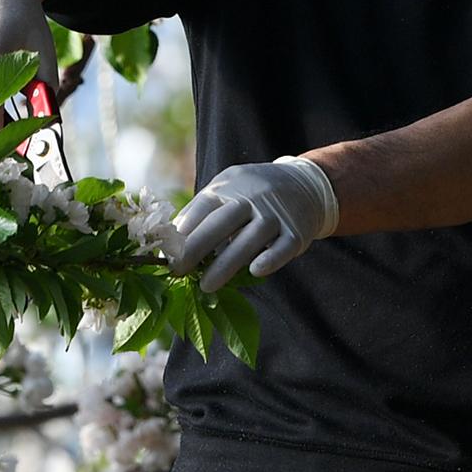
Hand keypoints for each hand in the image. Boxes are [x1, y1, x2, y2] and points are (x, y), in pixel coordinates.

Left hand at [165, 156, 339, 291]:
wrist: (305, 185)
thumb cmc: (251, 195)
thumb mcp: (226, 189)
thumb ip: (200, 212)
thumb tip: (169, 241)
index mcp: (228, 187)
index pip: (201, 209)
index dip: (182, 233)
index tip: (166, 256)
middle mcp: (251, 197)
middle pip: (221, 223)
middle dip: (196, 248)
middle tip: (177, 271)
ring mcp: (275, 214)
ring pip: (249, 238)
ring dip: (226, 264)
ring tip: (206, 286)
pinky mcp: (296, 231)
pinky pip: (283, 246)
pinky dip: (270, 258)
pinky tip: (255, 271)